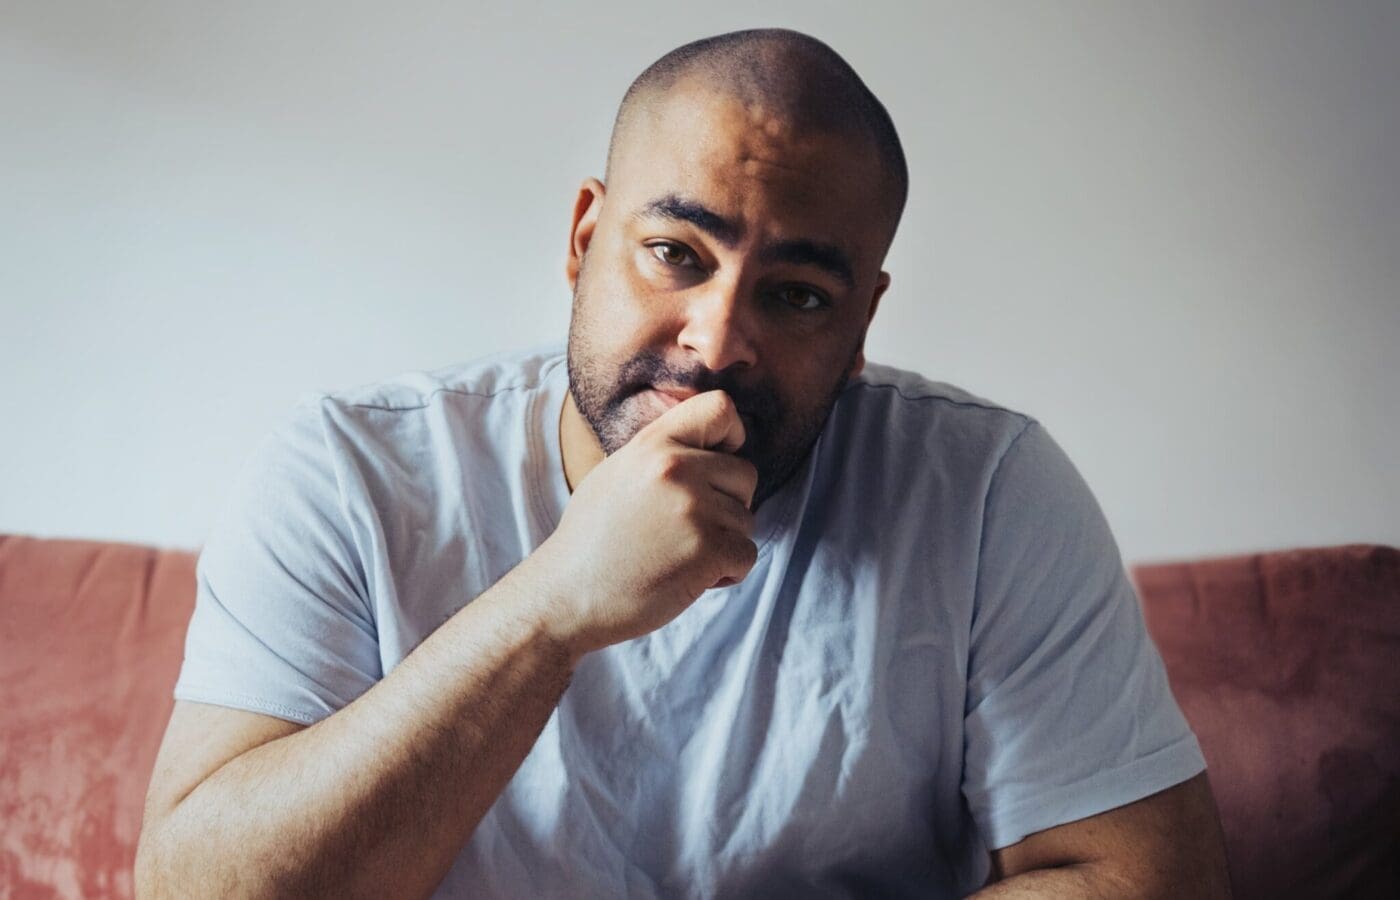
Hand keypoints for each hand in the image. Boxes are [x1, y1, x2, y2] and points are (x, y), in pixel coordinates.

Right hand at [534, 389, 758, 653]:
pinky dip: (726, 573)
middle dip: (728, 505)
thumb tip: (707, 445)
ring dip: (723, 544)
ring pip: (747, 520)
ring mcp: (694, 507)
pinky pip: (746, 555)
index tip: (717, 463)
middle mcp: (676, 468)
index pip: (720, 408)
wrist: (566, 596)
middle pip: (745, 474)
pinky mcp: (708, 548)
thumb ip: (661, 453)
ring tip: (677, 557)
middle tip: (687, 531)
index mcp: (653, 444)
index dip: (732, 436)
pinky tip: (687, 578)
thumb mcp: (618, 474)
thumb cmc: (591, 541)